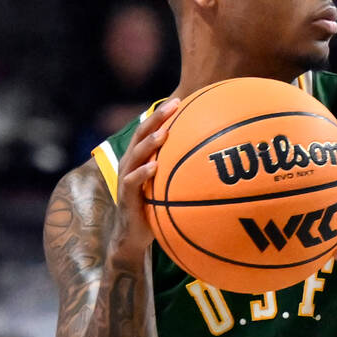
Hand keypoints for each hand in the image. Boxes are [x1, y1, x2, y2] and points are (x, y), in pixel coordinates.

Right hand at [108, 98, 180, 260]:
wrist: (132, 237)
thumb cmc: (154, 209)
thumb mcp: (166, 186)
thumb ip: (179, 171)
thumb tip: (210, 161)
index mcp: (140, 158)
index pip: (150, 129)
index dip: (162, 114)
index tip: (180, 99)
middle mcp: (130, 164)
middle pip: (141, 134)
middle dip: (157, 118)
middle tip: (174, 105)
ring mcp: (126, 179)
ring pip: (135, 155)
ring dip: (149, 143)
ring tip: (163, 133)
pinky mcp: (126, 198)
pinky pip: (131, 182)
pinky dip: (142, 173)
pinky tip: (155, 167)